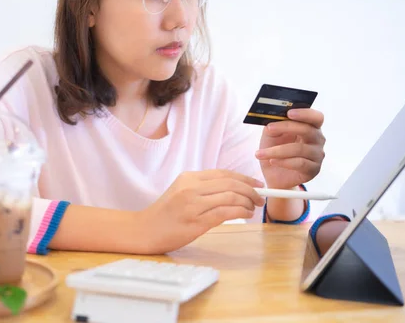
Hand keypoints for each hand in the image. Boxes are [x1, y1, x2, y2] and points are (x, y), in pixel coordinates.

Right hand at [139, 170, 265, 253]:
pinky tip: (245, 215)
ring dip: (247, 202)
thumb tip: (233, 190)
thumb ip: (203, 189)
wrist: (144, 230)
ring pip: (230, 197)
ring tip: (252, 208)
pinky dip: (240, 212)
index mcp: (188, 177)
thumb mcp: (181, 192)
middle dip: (250, 190)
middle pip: (230, 183)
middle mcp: (191, 188)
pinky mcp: (196, 222)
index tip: (256, 183)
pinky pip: (225, 213)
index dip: (244, 177)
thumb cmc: (165, 214)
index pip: (223, 173)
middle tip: (260, 197)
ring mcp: (193, 204)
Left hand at [255, 108, 325, 188]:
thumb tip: (272, 121)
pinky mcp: (313, 170)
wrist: (274, 175)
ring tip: (260, 153)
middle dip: (287, 127)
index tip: (289, 112)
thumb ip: (274, 125)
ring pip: (299, 149)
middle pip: (308, 130)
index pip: (316, 117)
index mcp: (310, 127)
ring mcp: (317, 155)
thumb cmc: (274, 151)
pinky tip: (272, 161)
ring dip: (277, 150)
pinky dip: (283, 162)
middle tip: (270, 128)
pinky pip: (300, 163)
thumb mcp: (271, 136)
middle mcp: (317, 140)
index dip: (305, 113)